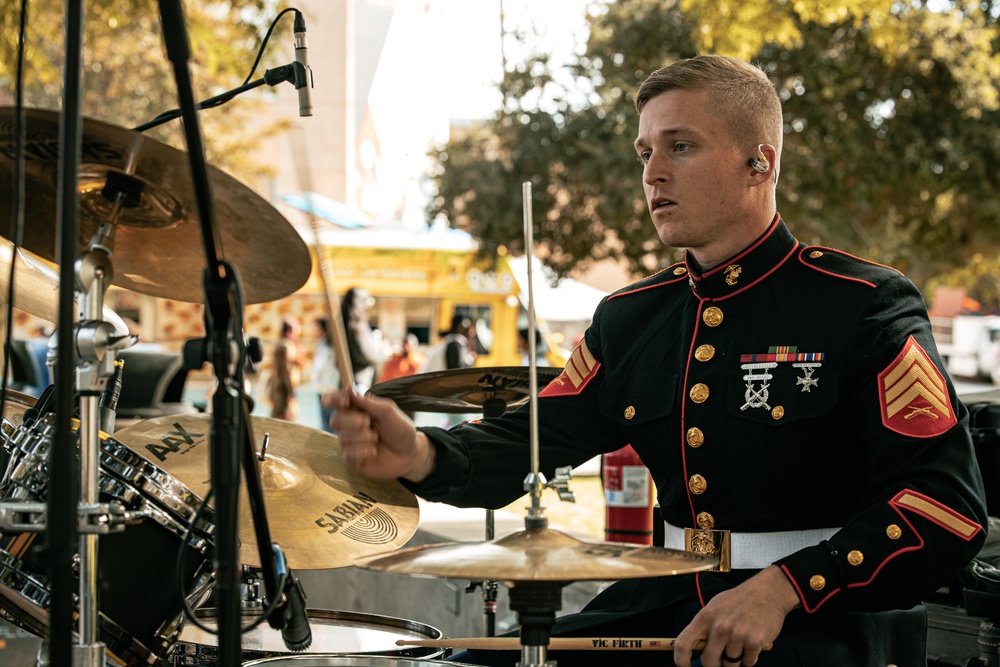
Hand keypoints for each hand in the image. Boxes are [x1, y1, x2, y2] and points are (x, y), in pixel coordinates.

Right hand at [328, 389, 435, 482]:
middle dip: (351, 421)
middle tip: (367, 422)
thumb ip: (367, 402)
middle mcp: (349, 425)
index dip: (333, 399)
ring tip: (376, 438)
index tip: (345, 401)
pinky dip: (363, 451)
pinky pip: (348, 454)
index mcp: (356, 409)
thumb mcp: (387, 411)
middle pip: (334, 420)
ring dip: (362, 437)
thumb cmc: (399, 429)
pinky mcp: (352, 459)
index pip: (334, 401)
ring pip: (342, 437)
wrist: (410, 453)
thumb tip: (348, 388)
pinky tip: (374, 451)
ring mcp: (350, 443)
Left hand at [673, 566, 798, 666]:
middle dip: (715, 664)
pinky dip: (749, 658)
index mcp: (705, 617)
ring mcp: (737, 636)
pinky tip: (751, 643)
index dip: (681, 660)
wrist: (767, 592)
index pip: (683, 643)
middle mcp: (719, 627)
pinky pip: (748, 663)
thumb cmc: (738, 600)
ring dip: (735, 661)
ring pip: (730, 665)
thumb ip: (704, 627)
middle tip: (722, 656)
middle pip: (708, 662)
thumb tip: (694, 648)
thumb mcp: (714, 607)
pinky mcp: (754, 642)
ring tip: (740, 644)